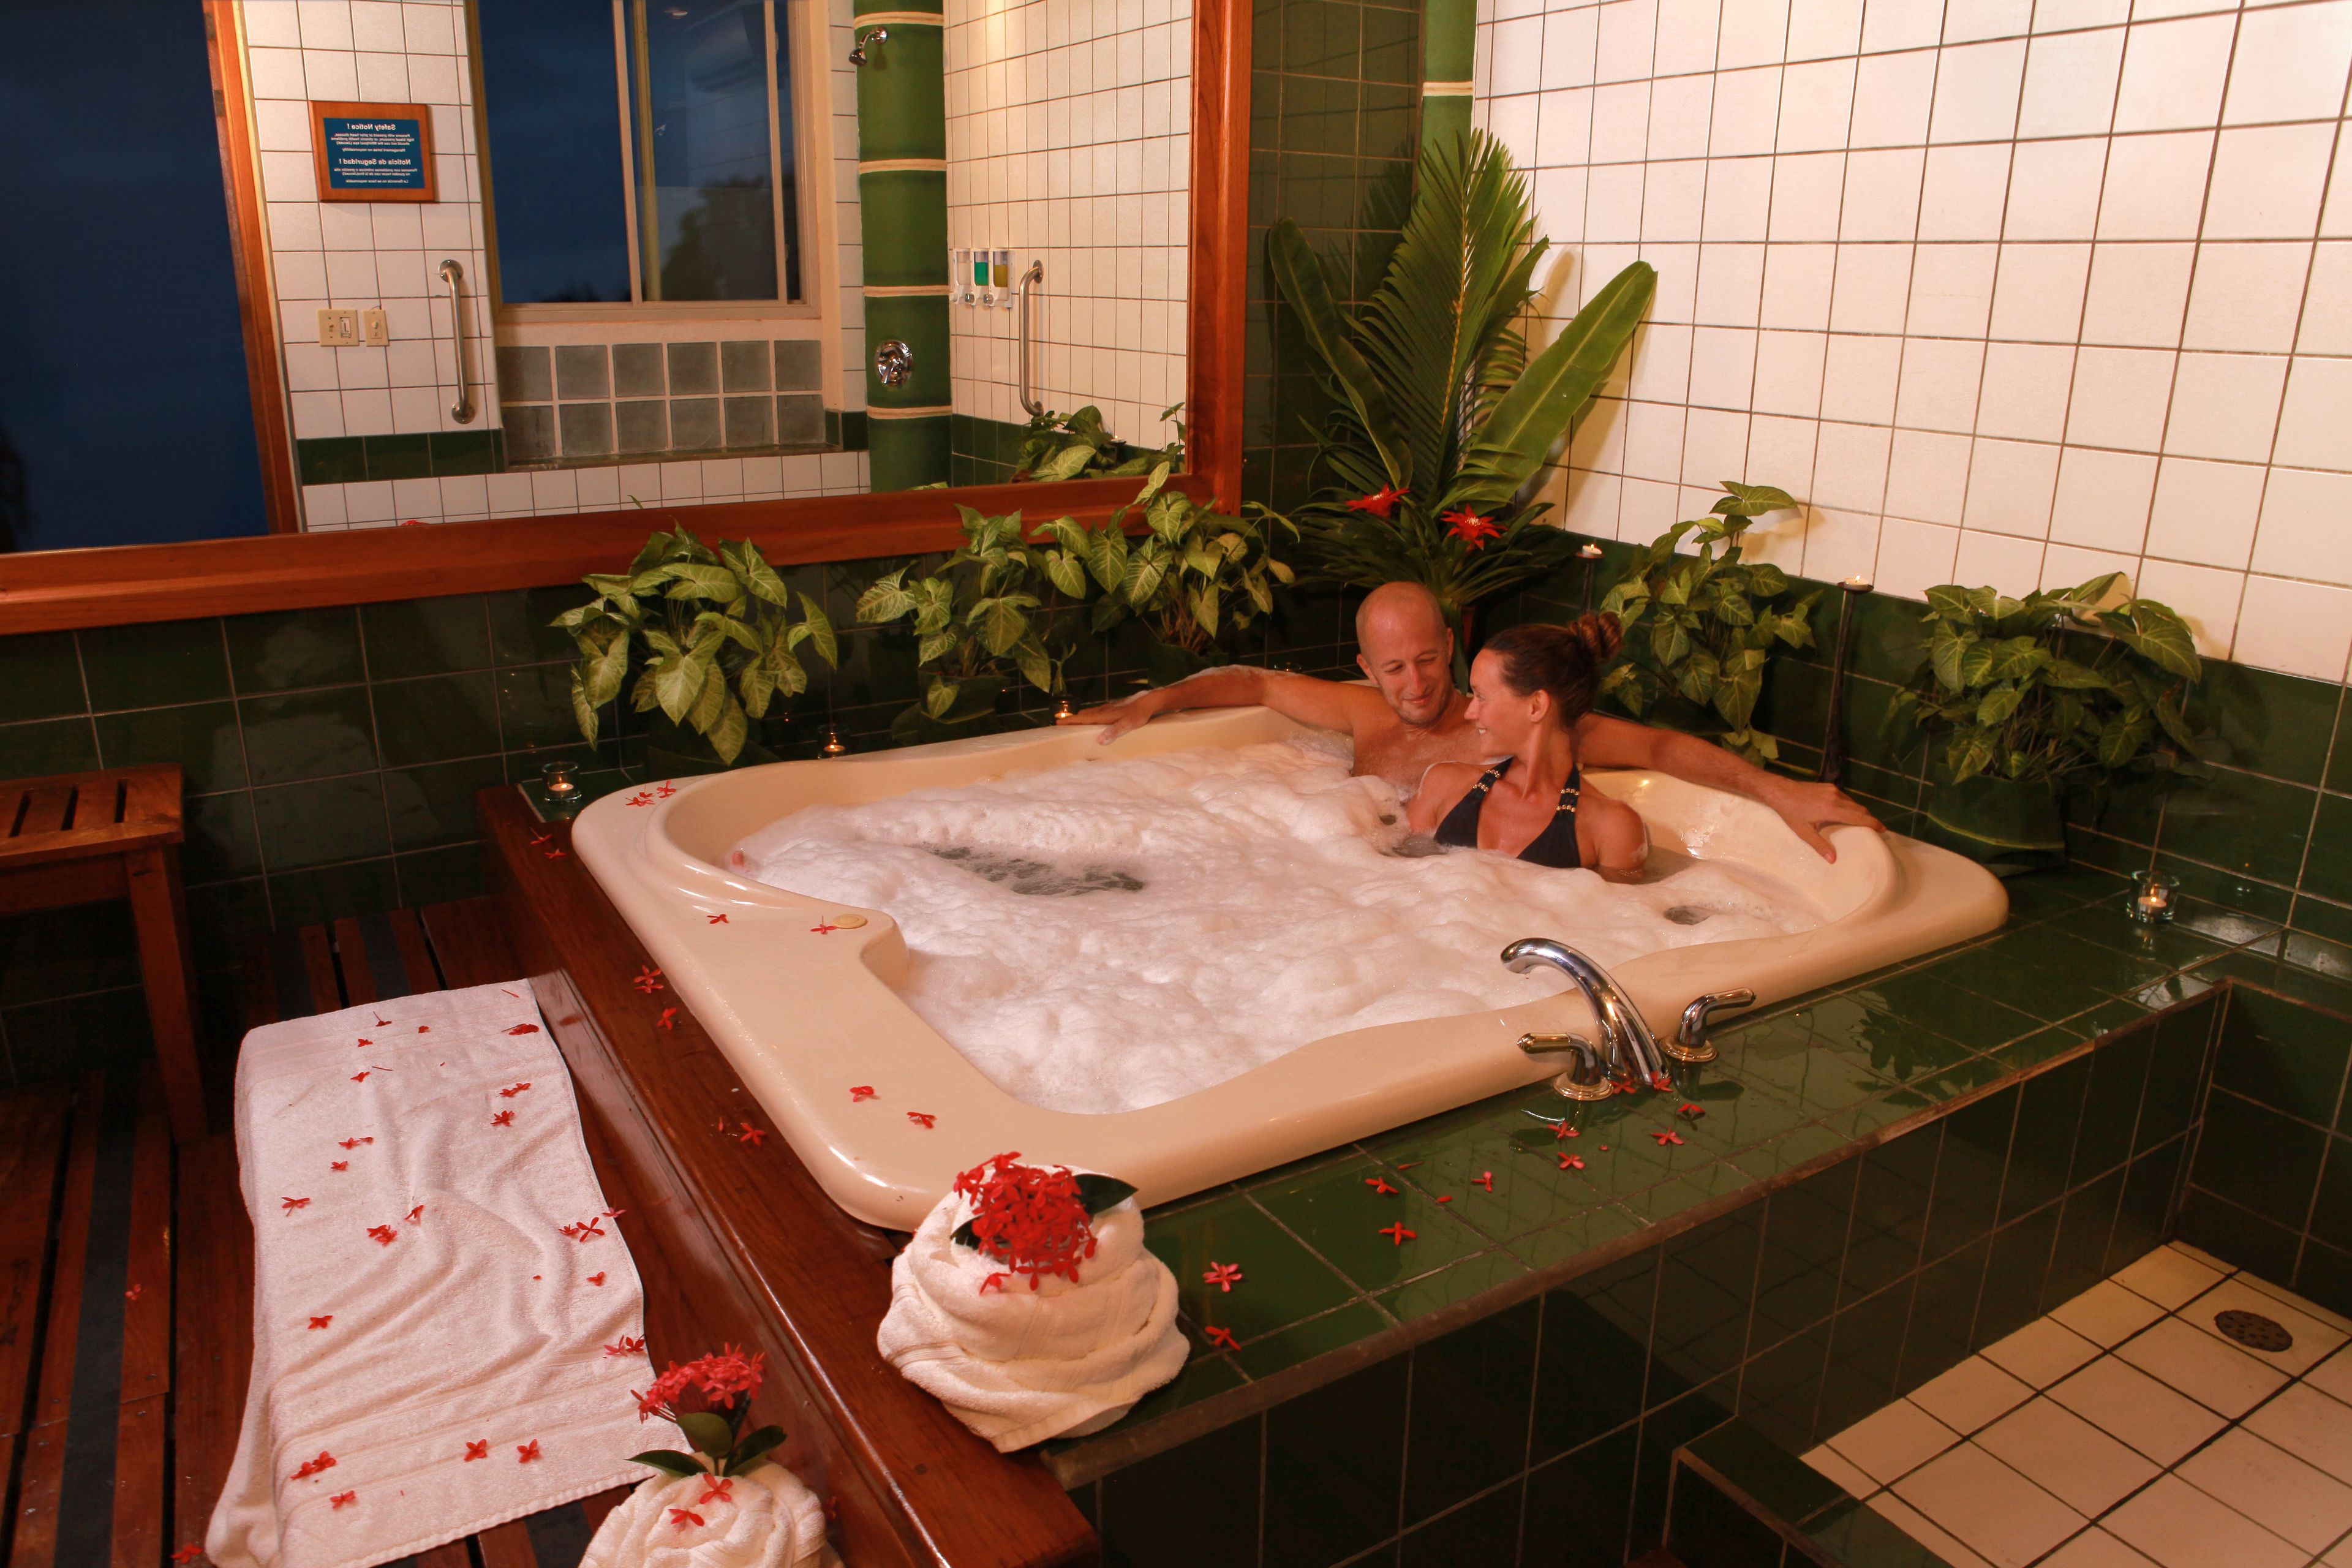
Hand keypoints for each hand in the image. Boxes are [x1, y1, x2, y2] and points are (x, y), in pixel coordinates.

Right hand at [1058, 693, 1156, 743]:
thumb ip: (1113, 732)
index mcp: (1104, 715)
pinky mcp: (1114, 708)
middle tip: (1061, 723)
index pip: (1083, 718)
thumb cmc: (1138, 714)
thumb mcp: (1127, 725)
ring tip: (1074, 721)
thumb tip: (1099, 740)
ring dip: (1081, 717)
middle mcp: (1104, 710)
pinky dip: (1091, 716)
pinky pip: (1098, 712)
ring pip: (1091, 712)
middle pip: (1084, 715)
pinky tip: (1094, 718)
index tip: (1058, 722)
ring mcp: (1109, 708)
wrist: (1149, 702)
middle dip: (1072, 719)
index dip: (1070, 721)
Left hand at [1765, 779, 1883, 861]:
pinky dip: (1850, 805)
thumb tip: (1833, 860)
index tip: (1883, 829)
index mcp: (1832, 810)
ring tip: (1863, 822)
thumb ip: (1820, 845)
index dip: (1873, 823)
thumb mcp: (1804, 832)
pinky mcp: (1828, 786)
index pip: (1859, 817)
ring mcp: (1832, 790)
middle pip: (1860, 809)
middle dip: (1869, 818)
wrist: (1781, 792)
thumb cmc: (1791, 813)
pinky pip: (1845, 797)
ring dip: (1860, 811)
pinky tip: (1847, 812)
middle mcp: (1836, 798)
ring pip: (1853, 802)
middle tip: (1876, 828)